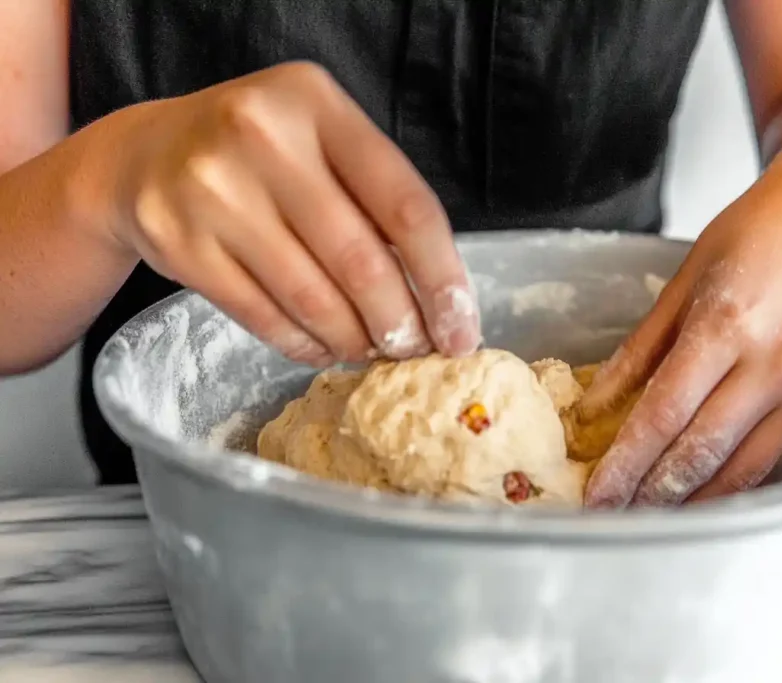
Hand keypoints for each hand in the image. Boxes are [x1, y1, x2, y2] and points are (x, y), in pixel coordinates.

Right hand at [106, 61, 478, 365]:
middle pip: (361, 260)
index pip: (405, 205)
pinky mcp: (179, 244)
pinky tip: (326, 350)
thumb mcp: (319, 140)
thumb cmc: (258, 153)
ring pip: (312, 297)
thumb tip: (436, 297)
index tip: (461, 326)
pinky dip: (305, 345)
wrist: (143, 156)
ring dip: (355, 339)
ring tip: (374, 351)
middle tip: (417, 350)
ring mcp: (213, 192)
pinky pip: (263, 317)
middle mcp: (263, 138)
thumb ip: (373, 197)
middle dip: (401, 322)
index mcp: (317, 104)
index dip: (443, 278)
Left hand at [578, 207, 781, 507]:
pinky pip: (774, 457)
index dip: (625, 463)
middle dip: (651, 493)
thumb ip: (639, 352)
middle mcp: (775, 364)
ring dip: (693, 499)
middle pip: (701, 452)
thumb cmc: (755, 236)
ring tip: (652, 512)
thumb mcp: (682, 282)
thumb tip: (594, 407)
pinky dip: (735, 476)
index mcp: (728, 326)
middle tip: (616, 515)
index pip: (663, 414)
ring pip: (742, 470)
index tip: (597, 494)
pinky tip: (702, 486)